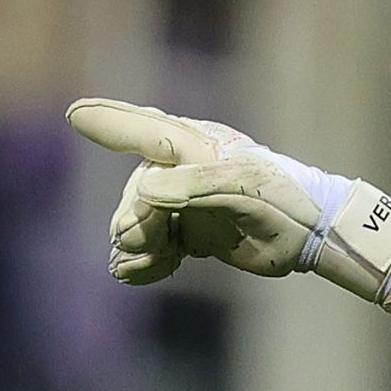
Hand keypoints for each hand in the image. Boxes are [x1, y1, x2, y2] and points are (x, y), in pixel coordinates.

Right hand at [66, 98, 390, 299]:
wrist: (314, 236)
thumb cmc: (285, 201)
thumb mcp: (243, 189)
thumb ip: (194, 186)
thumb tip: (143, 189)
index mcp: (195, 146)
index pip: (145, 130)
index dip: (110, 122)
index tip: (76, 115)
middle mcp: (183, 170)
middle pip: (136, 194)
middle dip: (131, 221)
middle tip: (133, 244)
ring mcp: (186, 203)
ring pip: (141, 223)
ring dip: (133, 246)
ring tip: (133, 267)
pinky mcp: (192, 232)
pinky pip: (157, 246)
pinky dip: (146, 263)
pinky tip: (139, 275)